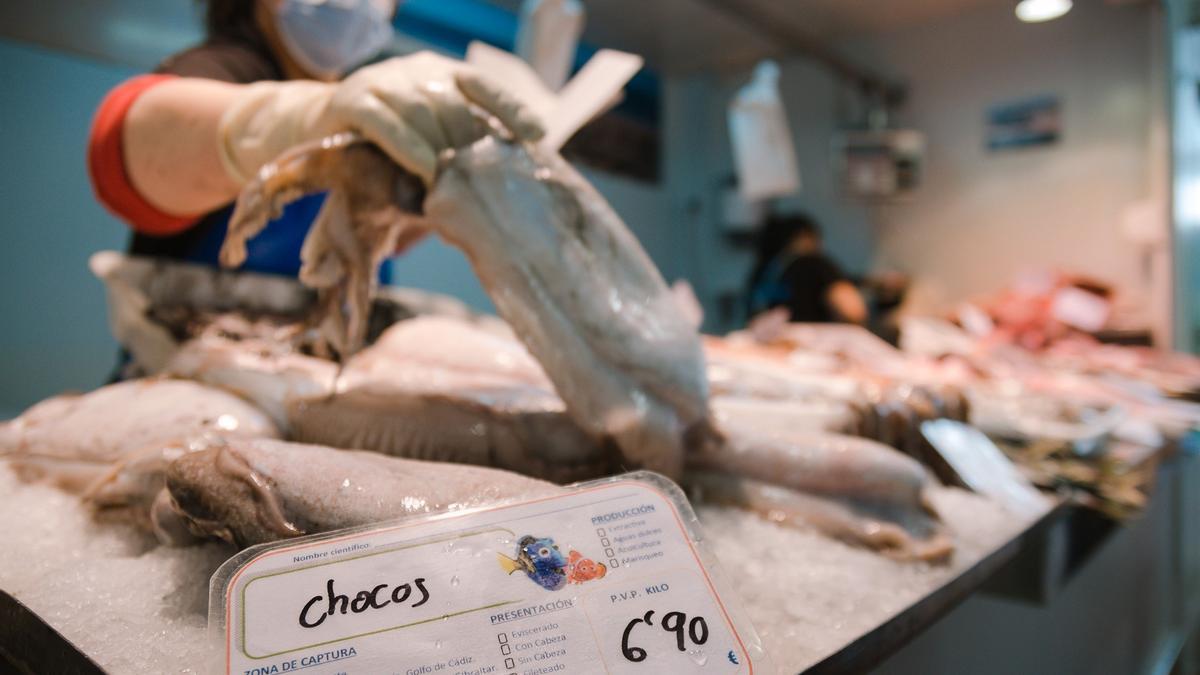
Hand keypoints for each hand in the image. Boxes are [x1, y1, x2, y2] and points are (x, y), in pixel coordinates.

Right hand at [321, 52, 543, 183]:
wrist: (316, 124)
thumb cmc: (385, 142)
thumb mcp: (426, 139)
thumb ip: (457, 151)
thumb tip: (501, 188)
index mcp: (441, 73)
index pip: (484, 85)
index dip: (512, 108)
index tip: (538, 135)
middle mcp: (415, 71)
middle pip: (453, 102)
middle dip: (470, 142)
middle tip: (484, 179)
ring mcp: (382, 81)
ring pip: (421, 109)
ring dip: (441, 148)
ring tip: (454, 182)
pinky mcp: (351, 100)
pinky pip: (386, 123)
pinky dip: (409, 147)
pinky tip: (426, 170)